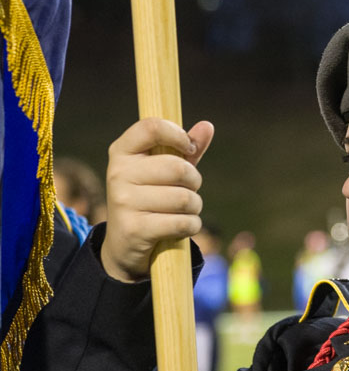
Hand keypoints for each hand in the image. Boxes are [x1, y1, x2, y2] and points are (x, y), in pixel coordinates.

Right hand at [101, 118, 214, 281]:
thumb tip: (207, 126)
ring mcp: (123, 202)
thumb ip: (185, 150)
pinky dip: (192, 225)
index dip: (178, 135)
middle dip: (194, 181)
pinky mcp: (134, 229)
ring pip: (184, 198)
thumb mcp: (164, 172)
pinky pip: (182, 222)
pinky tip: (183, 226)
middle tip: (189, 189)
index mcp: (122, 152)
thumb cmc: (150, 199)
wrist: (124, 244)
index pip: (151, 128)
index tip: (189, 148)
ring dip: (195, 206)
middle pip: (178, 168)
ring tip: (185, 210)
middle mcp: (118, 174)